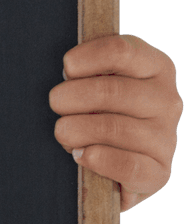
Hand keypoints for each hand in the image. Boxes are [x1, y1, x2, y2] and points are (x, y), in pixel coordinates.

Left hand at [49, 35, 180, 210]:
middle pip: (109, 90)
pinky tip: (81, 154)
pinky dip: (96, 159)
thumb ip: (91, 71)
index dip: (85, 58)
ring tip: (64, 133)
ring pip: (112, 128)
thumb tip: (72, 69)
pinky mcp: (158, 172)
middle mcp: (167, 100)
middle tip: (56, 104)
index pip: (121, 50)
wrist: (115, 166)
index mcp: (156, 68)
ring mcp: (166, 137)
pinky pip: (127, 165)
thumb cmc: (100, 115)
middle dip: (69, 98)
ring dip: (74, 130)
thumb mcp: (99, 84)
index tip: (67, 68)